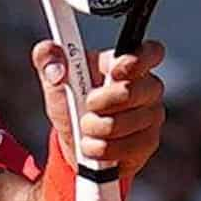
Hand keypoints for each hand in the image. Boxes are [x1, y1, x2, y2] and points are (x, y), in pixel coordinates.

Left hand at [33, 39, 165, 176]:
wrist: (73, 140)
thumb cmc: (70, 101)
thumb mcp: (53, 76)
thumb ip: (48, 57)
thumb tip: (56, 68)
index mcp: (127, 64)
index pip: (150, 52)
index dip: (136, 60)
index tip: (114, 71)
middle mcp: (147, 88)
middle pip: (130, 91)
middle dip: (98, 101)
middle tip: (87, 104)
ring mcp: (151, 116)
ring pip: (121, 124)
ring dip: (93, 127)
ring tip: (85, 125)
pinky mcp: (147, 143)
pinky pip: (122, 148)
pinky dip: (97, 148)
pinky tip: (92, 144)